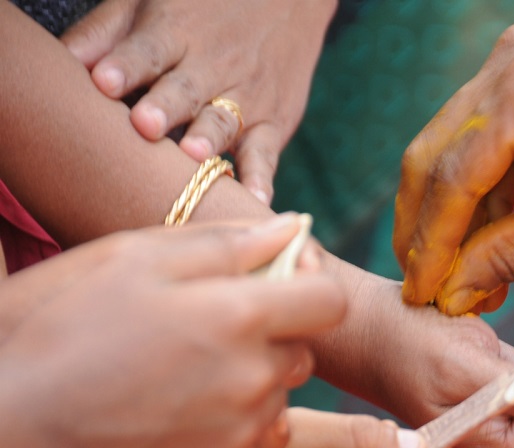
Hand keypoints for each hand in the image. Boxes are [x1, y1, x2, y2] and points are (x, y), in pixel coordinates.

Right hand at [0, 218, 345, 447]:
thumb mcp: (131, 258)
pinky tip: (170, 416)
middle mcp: (252, 381)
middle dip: (273, 336)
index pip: (330, 301)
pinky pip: (247, 447)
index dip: (310, 286)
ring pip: (278, 401)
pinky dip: (225, 430)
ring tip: (181, 376)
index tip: (279, 284)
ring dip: (250, 384)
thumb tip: (291, 230)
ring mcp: (237, 438)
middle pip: (303, 353)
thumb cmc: (57, 328)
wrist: (4, 429)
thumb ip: (225, 243)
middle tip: (207, 330)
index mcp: (238, 317)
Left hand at [61, 0, 337, 203]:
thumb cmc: (202, 10)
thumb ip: (107, 33)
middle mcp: (212, 66)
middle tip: (144, 124)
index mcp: (176, 32)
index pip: (149, 49)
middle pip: (186, 88)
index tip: (103, 81)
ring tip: (194, 155)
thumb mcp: (150, 3)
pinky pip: (266, 154)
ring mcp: (246, 98)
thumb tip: (63, 61)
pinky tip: (256, 199)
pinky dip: (262, 178)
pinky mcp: (272, 126)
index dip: (127, 64)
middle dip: (166, 106)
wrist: (286, 3)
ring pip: (224, 120)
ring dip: (209, 139)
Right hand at [393, 22, 513, 314]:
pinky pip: (486, 141)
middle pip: (439, 153)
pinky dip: (482, 193)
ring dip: (453, 215)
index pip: (452, 175)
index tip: (419, 295)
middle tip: (426, 287)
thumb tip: (448, 291)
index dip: (429, 244)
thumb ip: (507, 256)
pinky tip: (483, 244)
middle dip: (428, 228)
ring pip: (455, 149)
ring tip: (460, 279)